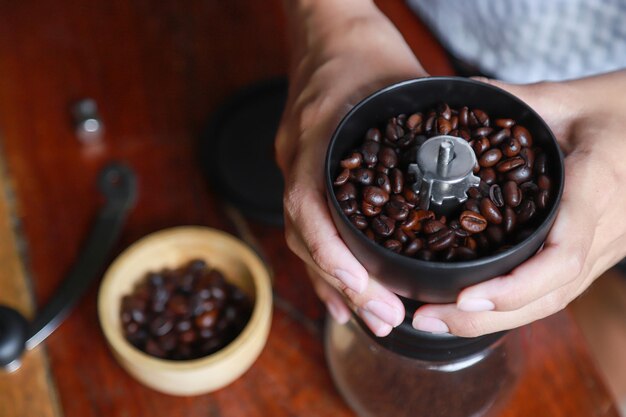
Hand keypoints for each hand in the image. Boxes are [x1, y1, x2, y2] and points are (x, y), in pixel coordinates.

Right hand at [276, 0, 427, 335]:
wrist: (325, 31)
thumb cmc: (363, 49)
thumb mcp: (403, 82)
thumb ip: (430, 125)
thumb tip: (475, 171)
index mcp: (318, 135)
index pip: (307, 203)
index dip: (331, 251)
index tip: (363, 286)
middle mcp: (297, 157)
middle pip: (305, 235)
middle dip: (343, 283)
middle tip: (386, 318)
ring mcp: (294, 165)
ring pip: (304, 237)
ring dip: (334, 282)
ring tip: (373, 318)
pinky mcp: (303, 172)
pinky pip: (307, 225)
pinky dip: (326, 263)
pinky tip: (344, 294)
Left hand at [412, 71, 625, 336]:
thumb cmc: (620, 108)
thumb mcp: (565, 97)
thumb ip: (510, 100)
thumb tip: (452, 97)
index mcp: (598, 187)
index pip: (563, 253)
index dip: (516, 284)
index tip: (466, 297)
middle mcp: (604, 230)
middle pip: (548, 294)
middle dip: (485, 317)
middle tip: (426, 318)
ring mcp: (602, 249)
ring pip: (550, 301)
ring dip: (492, 320)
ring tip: (434, 320)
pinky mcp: (592, 254)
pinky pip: (553, 290)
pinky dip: (511, 306)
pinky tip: (469, 308)